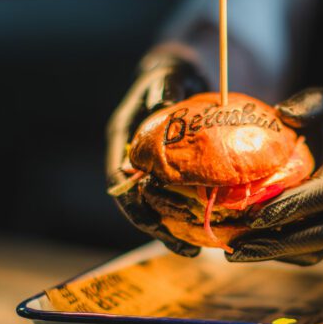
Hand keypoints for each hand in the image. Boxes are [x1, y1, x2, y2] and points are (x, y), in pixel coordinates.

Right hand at [107, 49, 207, 256]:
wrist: (180, 74)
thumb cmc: (171, 73)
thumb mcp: (167, 76)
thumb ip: (164, 90)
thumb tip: (165, 107)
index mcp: (123, 137)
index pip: (117, 177)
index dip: (131, 203)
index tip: (147, 222)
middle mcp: (132, 157)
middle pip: (136, 201)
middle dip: (156, 227)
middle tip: (181, 248)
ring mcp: (151, 167)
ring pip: (155, 205)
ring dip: (171, 229)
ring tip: (194, 250)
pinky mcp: (170, 172)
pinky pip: (175, 197)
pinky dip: (187, 215)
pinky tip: (205, 229)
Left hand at [227, 87, 322, 264]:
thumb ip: (316, 101)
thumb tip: (279, 112)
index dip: (290, 207)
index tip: (253, 213)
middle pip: (319, 233)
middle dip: (276, 242)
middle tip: (235, 243)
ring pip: (317, 248)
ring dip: (277, 253)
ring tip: (237, 250)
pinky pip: (317, 249)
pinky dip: (287, 253)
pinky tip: (256, 247)